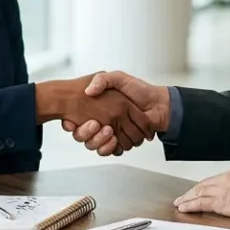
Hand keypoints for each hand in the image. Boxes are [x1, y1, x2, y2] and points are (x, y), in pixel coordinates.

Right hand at [35, 75, 151, 149]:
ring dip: (98, 141)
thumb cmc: (139, 90)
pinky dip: (110, 148)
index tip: (70, 122)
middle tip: (94, 124)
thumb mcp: (118, 78)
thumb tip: (88, 91)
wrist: (159, 104)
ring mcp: (111, 134)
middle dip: (84, 133)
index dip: (70, 123)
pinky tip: (114, 139)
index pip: (76, 120)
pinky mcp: (121, 143)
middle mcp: (101, 122)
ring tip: (107, 130)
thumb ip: (103, 79)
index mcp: (98, 109)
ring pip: (94, 145)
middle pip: (82, 136)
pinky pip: (110, 151)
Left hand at [173, 166, 229, 218]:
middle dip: (192, 191)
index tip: (200, 190)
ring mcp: (221, 190)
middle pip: (204, 185)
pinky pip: (200, 204)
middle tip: (183, 196)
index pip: (215, 179)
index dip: (205, 186)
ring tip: (180, 203)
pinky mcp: (219, 202)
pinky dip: (190, 206)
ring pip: (198, 193)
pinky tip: (184, 208)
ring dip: (187, 198)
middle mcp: (225, 179)